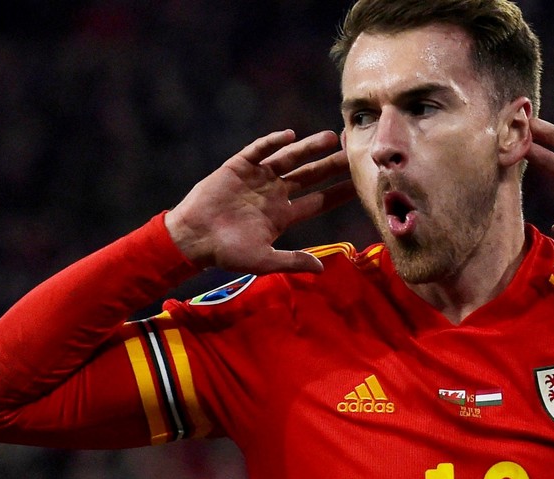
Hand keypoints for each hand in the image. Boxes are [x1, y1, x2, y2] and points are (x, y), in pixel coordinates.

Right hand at [165, 129, 354, 272]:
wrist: (193, 239)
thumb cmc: (226, 253)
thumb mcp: (264, 260)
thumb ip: (293, 261)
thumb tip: (322, 269)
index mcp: (283, 215)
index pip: (319, 201)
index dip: (339, 193)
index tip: (360, 184)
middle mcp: (274, 193)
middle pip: (310, 175)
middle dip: (331, 165)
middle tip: (354, 152)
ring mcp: (257, 179)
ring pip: (289, 158)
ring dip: (309, 148)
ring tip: (331, 138)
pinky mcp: (238, 167)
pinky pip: (258, 152)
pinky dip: (272, 143)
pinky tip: (289, 136)